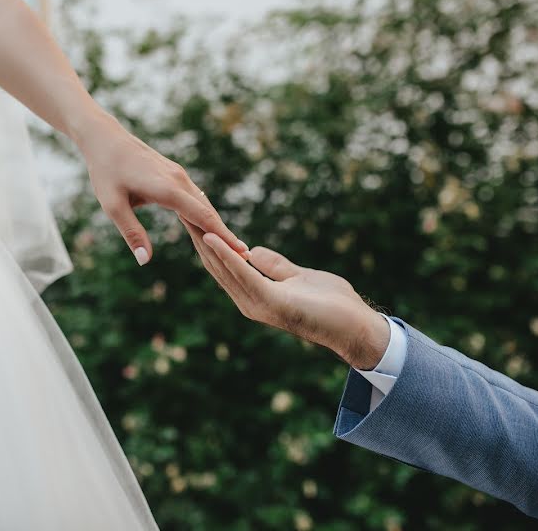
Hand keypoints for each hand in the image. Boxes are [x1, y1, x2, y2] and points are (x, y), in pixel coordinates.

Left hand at [78, 115, 247, 264]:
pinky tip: (209, 225)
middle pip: (209, 211)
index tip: (241, 251)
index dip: (223, 236)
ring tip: (232, 245)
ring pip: (203, 203)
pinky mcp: (174, 173)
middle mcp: (179, 180)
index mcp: (167, 189)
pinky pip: (195, 196)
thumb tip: (145, 261)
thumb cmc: (106, 171)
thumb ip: (131, 232)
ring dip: (217, 224)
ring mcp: (178, 175)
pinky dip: (205, 213)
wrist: (105, 138)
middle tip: (245, 256)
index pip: (202, 216)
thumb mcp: (112, 205)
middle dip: (226, 234)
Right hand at [183, 221, 388, 369]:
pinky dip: (228, 256)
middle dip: (199, 239)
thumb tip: (252, 251)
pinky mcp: (272, 303)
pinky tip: (214, 238)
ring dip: (206, 243)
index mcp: (254, 295)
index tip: (193, 216)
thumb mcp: (298, 276)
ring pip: (224, 270)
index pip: (223, 265)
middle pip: (216, 267)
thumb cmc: (332, 304)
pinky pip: (245, 275)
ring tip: (189, 219)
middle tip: (181, 211)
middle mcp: (250, 303)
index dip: (208, 241)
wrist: (356, 327)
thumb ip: (275, 266)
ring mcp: (258, 305)